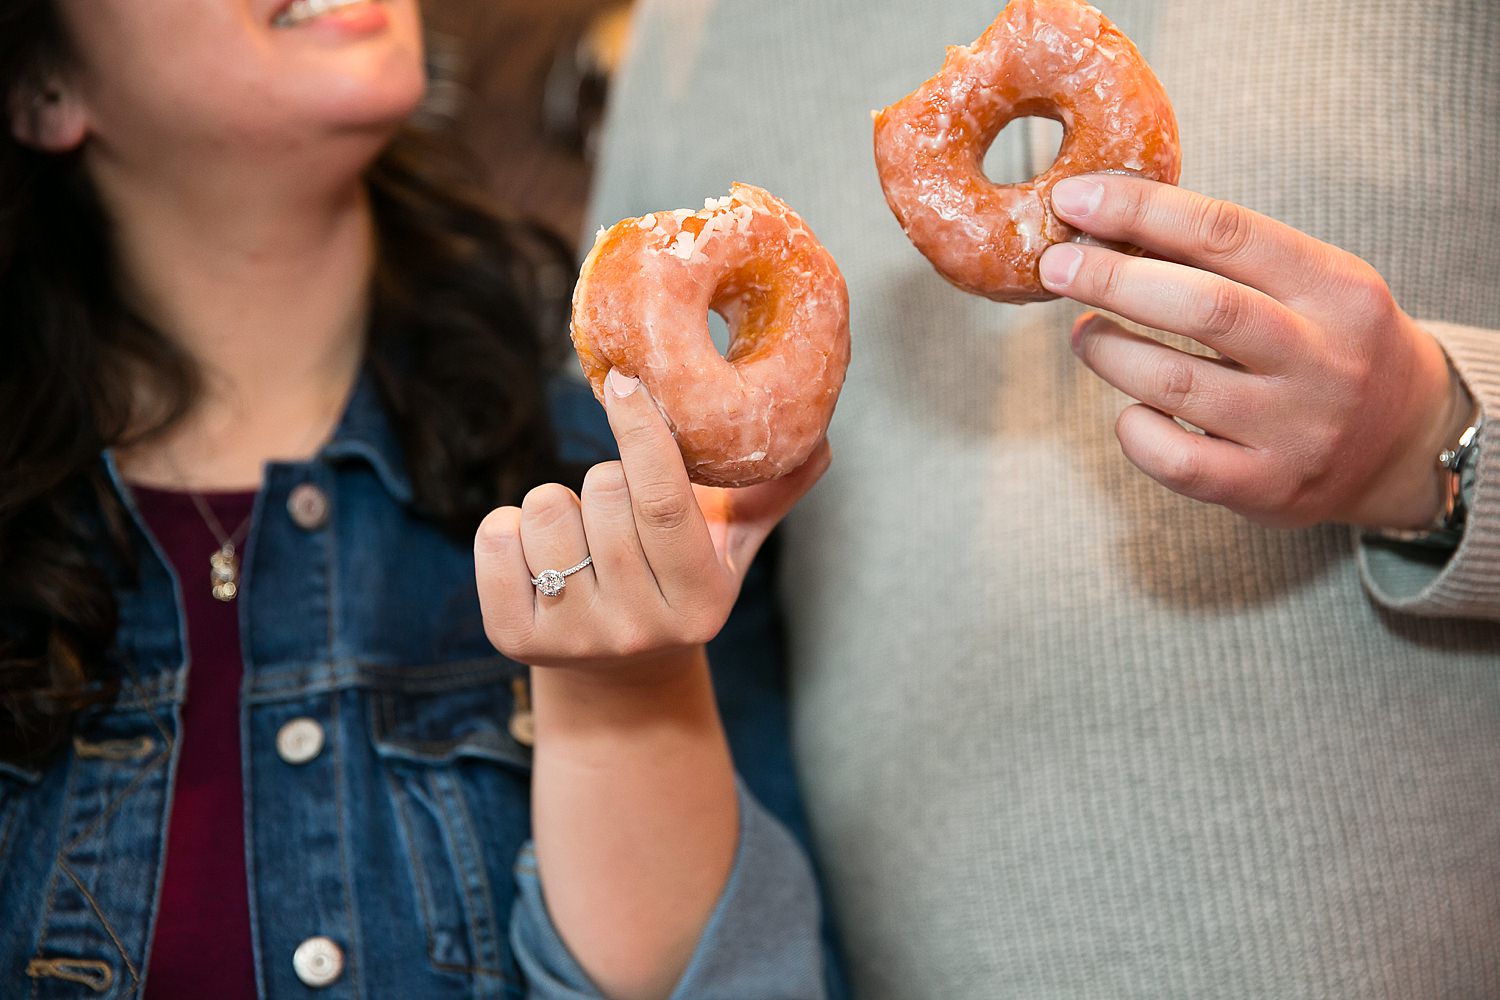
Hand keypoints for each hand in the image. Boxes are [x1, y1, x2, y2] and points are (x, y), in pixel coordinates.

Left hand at [474, 368, 830, 672]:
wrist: (619, 677)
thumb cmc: (678, 583)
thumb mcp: (731, 548)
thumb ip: (769, 493)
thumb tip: (818, 438)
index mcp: (701, 600)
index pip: (665, 502)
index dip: (641, 432)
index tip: (623, 380)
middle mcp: (640, 628)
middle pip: (602, 493)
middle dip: (606, 476)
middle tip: (619, 507)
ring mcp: (575, 638)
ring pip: (545, 507)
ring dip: (558, 502)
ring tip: (582, 535)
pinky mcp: (514, 641)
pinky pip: (493, 538)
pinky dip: (508, 527)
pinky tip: (538, 552)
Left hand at [1036, 174, 1472, 529]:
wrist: (1405, 443)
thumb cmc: (1329, 344)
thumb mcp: (1311, 283)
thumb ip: (1226, 257)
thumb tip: (1107, 222)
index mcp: (1335, 287)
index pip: (1225, 232)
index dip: (1139, 210)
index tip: (1074, 200)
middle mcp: (1323, 357)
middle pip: (1200, 307)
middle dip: (1110, 280)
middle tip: (1055, 267)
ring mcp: (1297, 428)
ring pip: (1174, 384)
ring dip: (1109, 351)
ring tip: (1085, 334)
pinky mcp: (1267, 488)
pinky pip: (1175, 459)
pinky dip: (1134, 429)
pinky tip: (1130, 409)